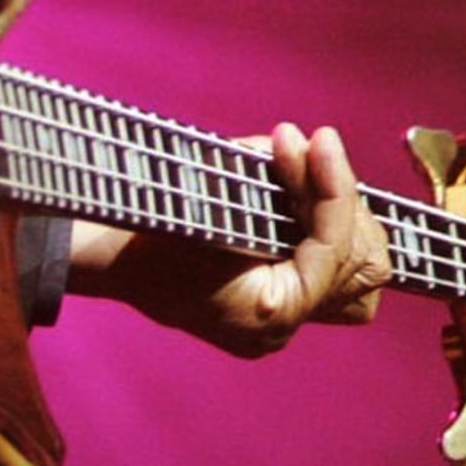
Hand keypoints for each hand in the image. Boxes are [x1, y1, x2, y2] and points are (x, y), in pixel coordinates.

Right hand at [69, 122, 392, 354]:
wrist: (101, 258)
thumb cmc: (144, 227)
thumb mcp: (208, 193)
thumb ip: (264, 173)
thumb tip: (308, 144)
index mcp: (269, 312)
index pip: (333, 246)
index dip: (332, 186)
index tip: (318, 135)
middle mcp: (281, 330)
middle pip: (364, 266)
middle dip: (343, 202)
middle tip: (314, 149)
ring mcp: (278, 327)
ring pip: (356, 273)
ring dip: (338, 212)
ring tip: (305, 161)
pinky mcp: (273, 309)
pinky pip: (329, 274)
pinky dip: (323, 228)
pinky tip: (302, 188)